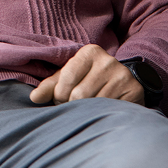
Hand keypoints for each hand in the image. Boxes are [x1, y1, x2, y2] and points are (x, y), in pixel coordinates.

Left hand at [29, 44, 143, 105]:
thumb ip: (51, 85)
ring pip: (94, 104)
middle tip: (76, 107)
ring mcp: (122, 75)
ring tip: (89, 109)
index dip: (60, 94)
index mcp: (89, 52)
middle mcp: (107, 60)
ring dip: (87, 112)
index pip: (66, 78)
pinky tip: (102, 111)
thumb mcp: (70, 77)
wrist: (125, 84)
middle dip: (72, 105)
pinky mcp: (133, 91)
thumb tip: (34, 97)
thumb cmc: (90, 80)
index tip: (63, 98)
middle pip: (79, 94)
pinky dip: (102, 115)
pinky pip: (109, 110)